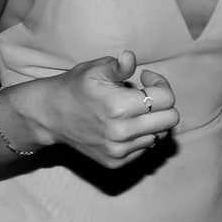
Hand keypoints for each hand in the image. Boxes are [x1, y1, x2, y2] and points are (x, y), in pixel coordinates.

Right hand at [9, 51, 179, 167]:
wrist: (51, 115)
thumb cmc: (75, 87)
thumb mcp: (96, 69)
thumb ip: (119, 66)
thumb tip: (131, 59)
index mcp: (119, 106)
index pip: (166, 99)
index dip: (160, 84)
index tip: (145, 79)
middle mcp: (122, 132)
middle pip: (171, 120)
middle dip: (163, 104)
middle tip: (146, 96)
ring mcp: (119, 151)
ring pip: (160, 135)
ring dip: (153, 121)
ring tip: (133, 110)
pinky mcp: (116, 162)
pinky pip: (145, 148)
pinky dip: (141, 135)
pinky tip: (125, 124)